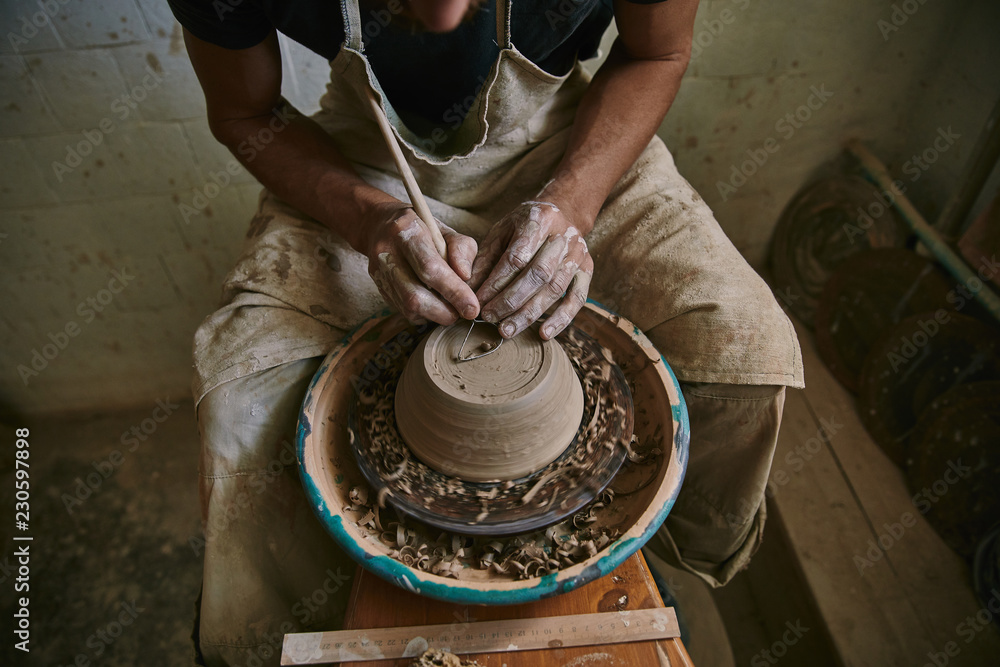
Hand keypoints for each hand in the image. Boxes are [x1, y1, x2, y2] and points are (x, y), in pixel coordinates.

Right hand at [366, 203, 479, 324]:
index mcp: (406, 231)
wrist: (380, 224)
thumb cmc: (421, 227)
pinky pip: (402, 310)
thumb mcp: (446, 229)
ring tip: (450, 309)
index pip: (430, 268)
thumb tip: (465, 276)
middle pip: (414, 296)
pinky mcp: (379, 287)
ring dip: (434, 315)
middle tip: (462, 312)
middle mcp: (387, 252)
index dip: (453, 291)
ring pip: (407, 307)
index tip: (472, 308)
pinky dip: (423, 314)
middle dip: (443, 312)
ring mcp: (378, 272)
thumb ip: (462, 249)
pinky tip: (434, 305)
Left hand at [469, 201, 592, 339]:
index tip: (479, 301)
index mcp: (539, 220)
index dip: (496, 283)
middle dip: (511, 300)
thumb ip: (485, 258)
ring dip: (529, 313)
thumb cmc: (524, 226)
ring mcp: (578, 254)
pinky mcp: (587, 270)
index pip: (516, 257)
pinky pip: (577, 299)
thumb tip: (467, 289)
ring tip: (507, 330)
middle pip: (538, 274)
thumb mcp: (501, 231)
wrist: (563, 213)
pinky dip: (562, 319)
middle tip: (490, 318)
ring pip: (555, 289)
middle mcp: (563, 236)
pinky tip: (543, 334)